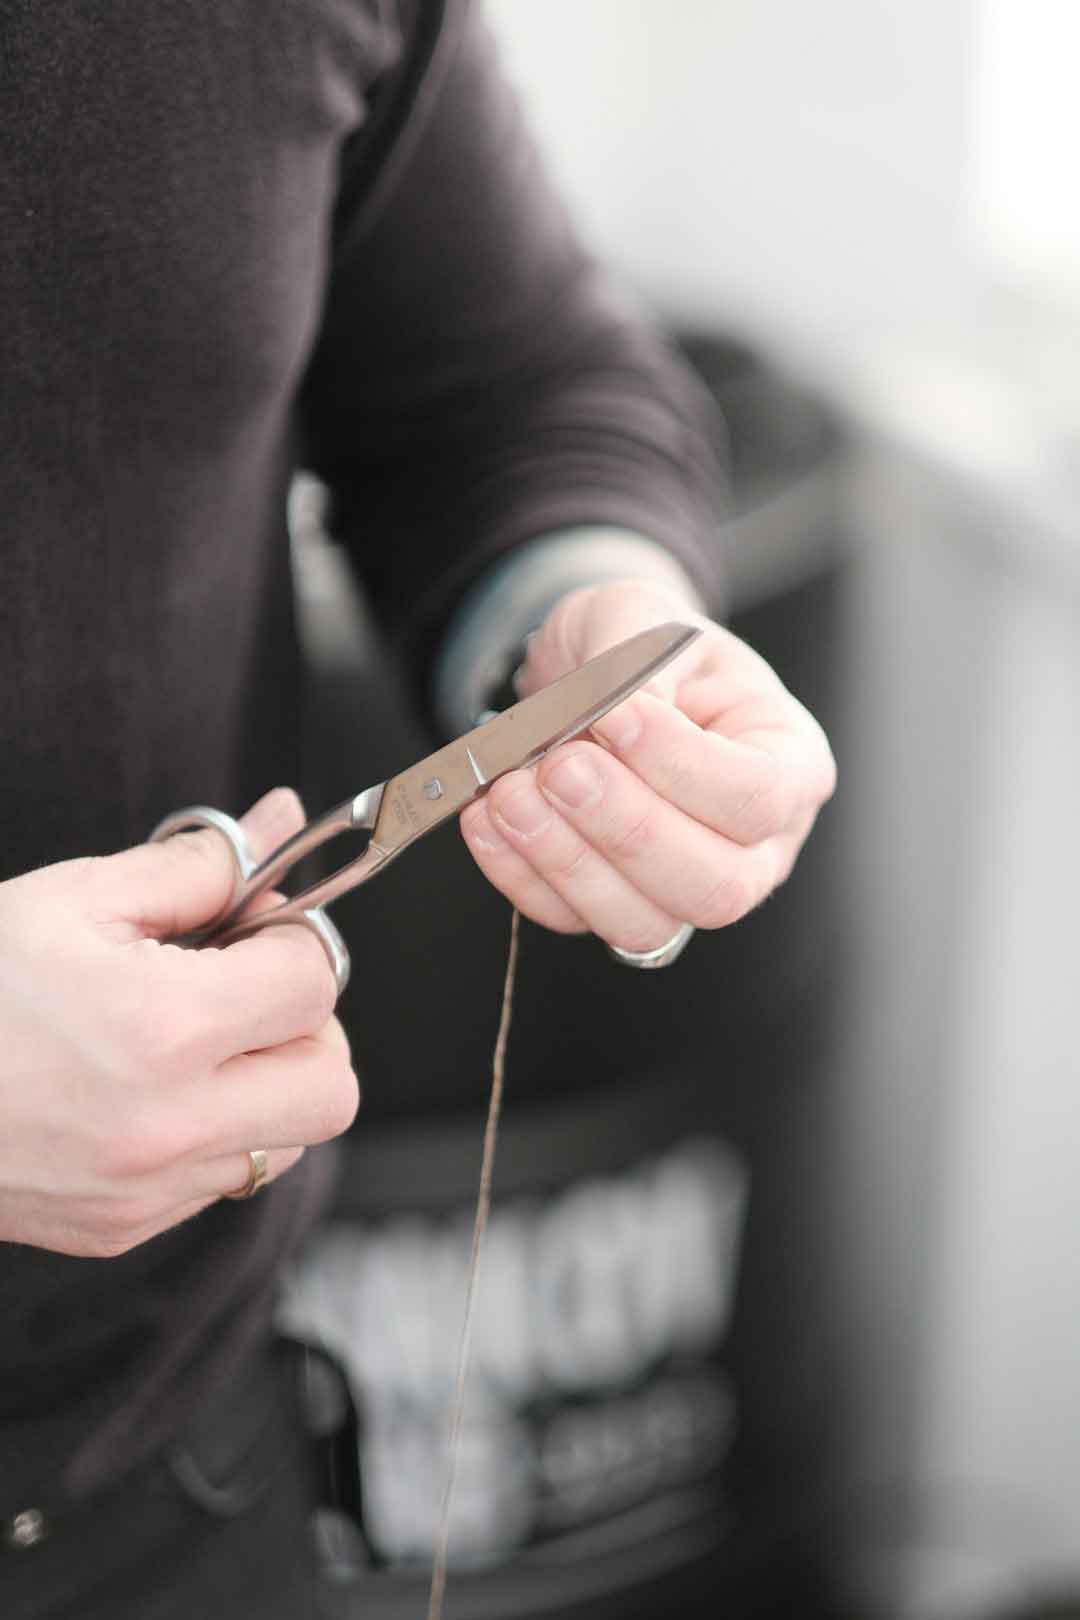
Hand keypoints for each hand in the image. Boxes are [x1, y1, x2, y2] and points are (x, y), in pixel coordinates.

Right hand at [0, 789, 358, 1257]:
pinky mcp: (120, 1230)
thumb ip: (197, 867)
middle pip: (331, 1084)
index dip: (295, 940)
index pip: (313, 984)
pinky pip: (221, 1180)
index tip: (256, 927)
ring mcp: (146, 1191)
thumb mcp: (75, 899)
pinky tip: (152, 1088)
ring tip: (194, 1037)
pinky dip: (216, 1132)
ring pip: (289, 1141)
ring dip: (269, 1082)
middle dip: (307, 1025)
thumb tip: (280, 824)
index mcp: (164, 1031)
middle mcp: (168, 1128)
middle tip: (248, 986)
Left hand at [460, 579, 835, 951]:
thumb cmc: (644, 648)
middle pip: (715, 885)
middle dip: (625, 830)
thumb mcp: (646, 619)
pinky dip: (522, 877)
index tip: (614, 715)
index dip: (681, 766)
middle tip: (558, 767)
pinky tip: (487, 821)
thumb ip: (635, 663)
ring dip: (566, 863)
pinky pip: (574, 920)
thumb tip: (616, 717)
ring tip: (507, 794)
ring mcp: (686, 888)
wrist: (597, 680)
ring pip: (644, 922)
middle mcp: (757, 846)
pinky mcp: (616, 906)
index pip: (758, 795)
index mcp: (790, 763)